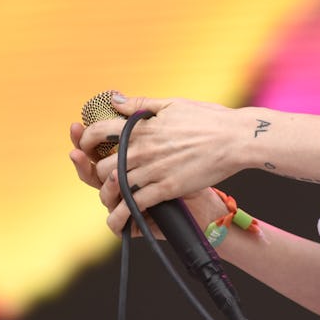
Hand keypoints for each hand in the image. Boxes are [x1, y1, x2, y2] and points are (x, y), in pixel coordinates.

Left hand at [71, 94, 246, 230]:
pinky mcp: (167, 189)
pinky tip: (120, 220)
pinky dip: (123, 215)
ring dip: (109, 195)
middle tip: (104, 176)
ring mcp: (153, 170)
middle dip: (98, 172)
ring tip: (113, 197)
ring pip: (114, 187)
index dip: (84, 140)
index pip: (97, 132)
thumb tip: (114, 100)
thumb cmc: (208, 119)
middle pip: (102, 166)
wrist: (235, 140)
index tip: (86, 146)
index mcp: (141, 127)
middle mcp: (142, 149)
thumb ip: (140, 104)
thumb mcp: (172, 104)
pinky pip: (135, 205)